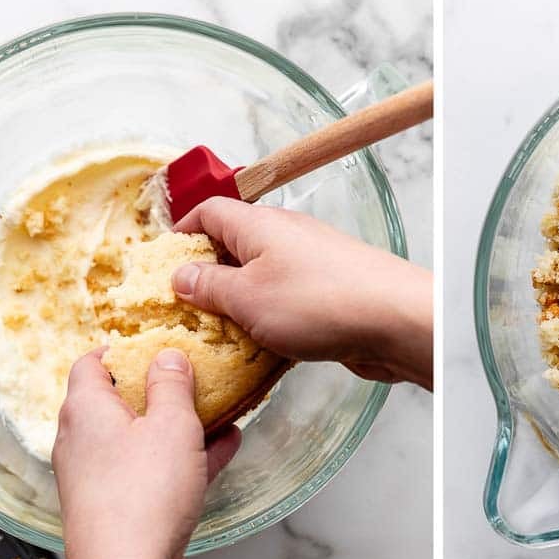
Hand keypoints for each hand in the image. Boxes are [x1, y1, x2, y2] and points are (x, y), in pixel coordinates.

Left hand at [53, 348, 237, 558]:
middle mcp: (82, 443)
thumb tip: (168, 356)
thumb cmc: (142, 498)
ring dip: (177, 427)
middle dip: (157, 390)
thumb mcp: (171, 425)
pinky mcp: (119, 511)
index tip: (151, 344)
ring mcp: (98, 479)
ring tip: (219, 414)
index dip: (120, 349)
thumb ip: (172, 385)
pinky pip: (151, 472)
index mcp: (85, 410)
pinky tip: (221, 451)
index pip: (91, 363)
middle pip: (117, 402)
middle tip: (191, 379)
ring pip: (140, 440)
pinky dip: (180, 460)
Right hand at [171, 199, 431, 388]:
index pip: (210, 211)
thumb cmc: (318, 302)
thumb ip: (209, 287)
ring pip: (262, 277)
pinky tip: (262, 347)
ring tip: (220, 333)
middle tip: (187, 307)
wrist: (393, 320)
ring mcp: (311, 264)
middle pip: (235, 245)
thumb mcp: (246, 297)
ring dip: (240, 302)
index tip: (165, 259)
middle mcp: (286, 236)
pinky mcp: (329, 293)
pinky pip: (287, 301)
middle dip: (209, 274)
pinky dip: (269, 319)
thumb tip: (180, 276)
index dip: (183, 231)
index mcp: (258, 224)